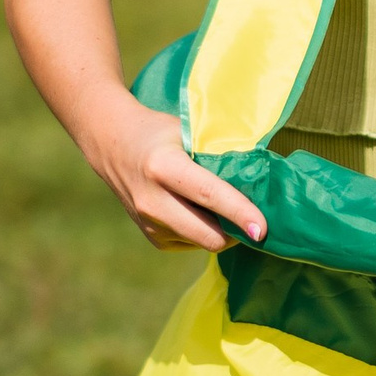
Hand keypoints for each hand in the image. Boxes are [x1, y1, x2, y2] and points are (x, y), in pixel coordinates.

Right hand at [79, 92, 268, 252]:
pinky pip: (193, 243)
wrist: (112, 144)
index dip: (239, 213)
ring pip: (204, 242)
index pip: (209, 195)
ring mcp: (149, 223)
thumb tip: (261, 181)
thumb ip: (219, 155)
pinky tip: (201, 210)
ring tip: (224, 207)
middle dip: (238, 232)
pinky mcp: (152, 237)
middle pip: (209, 234)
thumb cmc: (161, 133)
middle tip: (256, 219)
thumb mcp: (188, 132)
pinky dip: (205, 231)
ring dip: (222, 231)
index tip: (263, 229)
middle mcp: (152, 201)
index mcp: (164, 167)